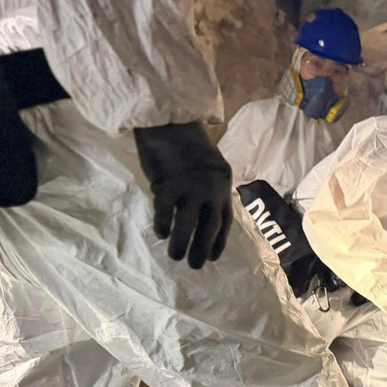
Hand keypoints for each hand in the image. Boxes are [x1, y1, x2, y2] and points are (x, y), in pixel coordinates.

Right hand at [134, 122, 232, 268]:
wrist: (169, 120)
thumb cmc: (187, 142)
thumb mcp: (211, 165)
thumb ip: (211, 187)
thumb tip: (203, 214)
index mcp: (223, 185)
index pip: (226, 220)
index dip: (219, 241)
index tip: (213, 256)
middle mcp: (210, 190)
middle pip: (209, 228)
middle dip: (202, 250)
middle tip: (195, 266)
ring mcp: (189, 189)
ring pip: (186, 227)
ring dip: (181, 245)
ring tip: (175, 257)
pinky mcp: (166, 186)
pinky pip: (164, 214)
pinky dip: (162, 226)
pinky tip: (160, 234)